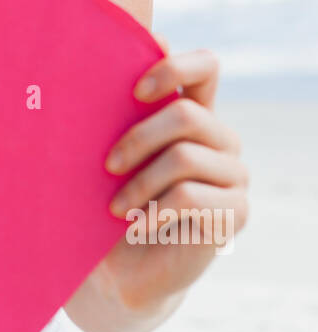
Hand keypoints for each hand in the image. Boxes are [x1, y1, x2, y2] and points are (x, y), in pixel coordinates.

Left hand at [77, 39, 249, 329]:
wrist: (122, 269)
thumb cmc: (109, 203)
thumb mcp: (110, 157)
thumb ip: (114, 114)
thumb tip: (95, 61)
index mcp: (193, 114)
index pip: (206, 67)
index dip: (174, 68)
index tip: (134, 92)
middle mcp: (220, 140)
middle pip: (187, 114)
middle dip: (138, 138)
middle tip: (106, 166)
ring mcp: (233, 175)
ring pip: (184, 157)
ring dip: (139, 183)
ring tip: (114, 208)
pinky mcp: (235, 212)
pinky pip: (191, 197)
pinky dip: (153, 210)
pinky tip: (136, 225)